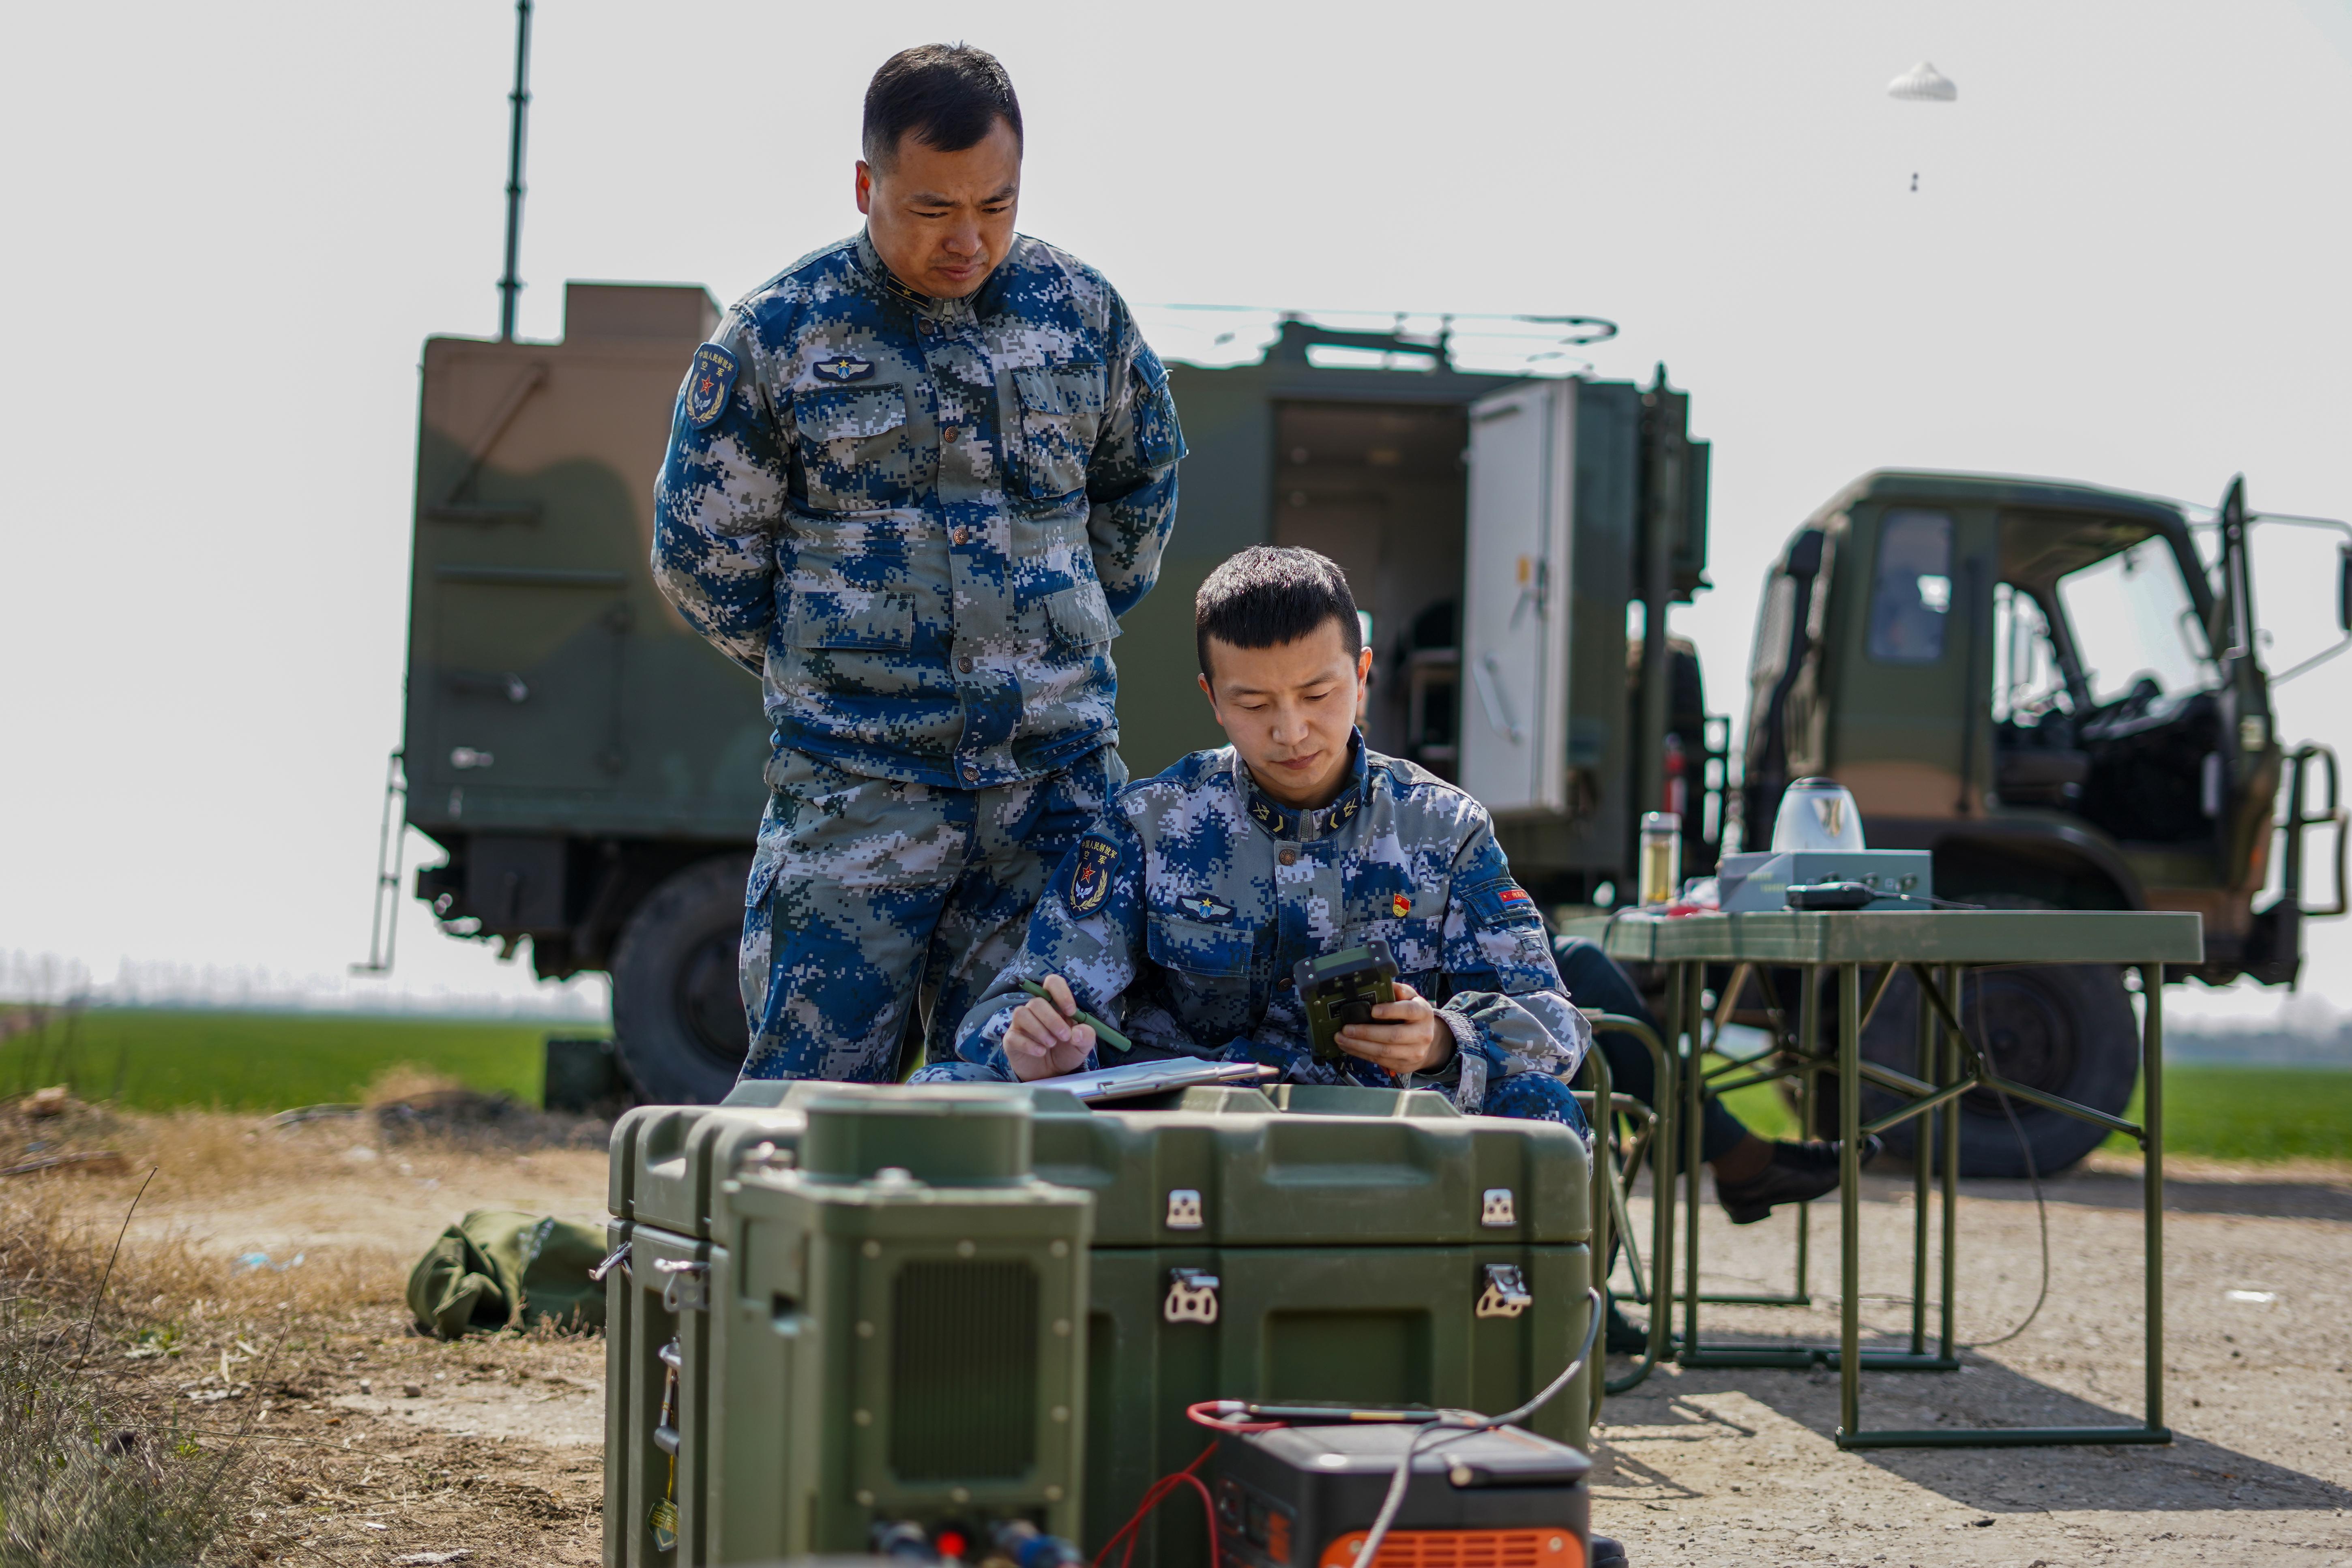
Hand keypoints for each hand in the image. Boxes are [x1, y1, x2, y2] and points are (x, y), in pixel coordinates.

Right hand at [1003, 974, 1097, 1081]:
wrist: (1051, 1074)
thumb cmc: (1066, 1052)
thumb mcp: (1083, 1045)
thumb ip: (1086, 1036)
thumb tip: (1078, 1033)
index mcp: (1054, 1005)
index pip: (1052, 983)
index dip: (1061, 993)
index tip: (1070, 1012)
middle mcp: (1035, 1010)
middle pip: (1036, 1002)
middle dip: (1052, 1019)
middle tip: (1064, 1037)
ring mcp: (1021, 1024)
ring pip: (1022, 1013)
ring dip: (1039, 1029)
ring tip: (1051, 1044)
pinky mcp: (1011, 1040)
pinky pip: (1014, 1036)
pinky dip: (1029, 1044)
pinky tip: (1041, 1052)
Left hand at [1333, 981, 1450, 1077]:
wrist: (1428, 1043)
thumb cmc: (1414, 1016)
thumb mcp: (1411, 999)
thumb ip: (1400, 991)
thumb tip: (1386, 984)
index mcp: (1423, 1013)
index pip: (1409, 1011)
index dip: (1390, 1011)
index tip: (1372, 1010)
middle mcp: (1422, 1034)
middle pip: (1393, 1035)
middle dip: (1366, 1033)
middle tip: (1346, 1028)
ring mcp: (1414, 1053)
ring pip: (1384, 1051)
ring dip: (1359, 1046)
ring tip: (1342, 1039)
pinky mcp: (1404, 1065)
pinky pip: (1380, 1060)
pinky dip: (1361, 1053)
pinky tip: (1349, 1047)